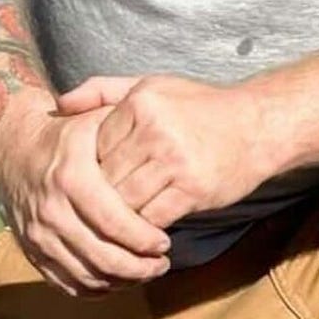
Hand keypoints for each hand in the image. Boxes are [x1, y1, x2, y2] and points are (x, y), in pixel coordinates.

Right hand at [0, 102, 172, 295]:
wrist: (13, 147)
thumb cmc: (68, 134)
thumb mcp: (96, 120)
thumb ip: (129, 137)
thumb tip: (164, 154)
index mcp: (71, 178)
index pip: (114, 223)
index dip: (143, 239)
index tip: (165, 243)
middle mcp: (51, 210)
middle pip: (102, 257)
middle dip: (139, 268)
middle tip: (162, 264)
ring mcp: (38, 234)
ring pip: (86, 276)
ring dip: (121, 281)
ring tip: (146, 272)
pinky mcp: (31, 250)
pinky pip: (66, 284)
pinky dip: (96, 289)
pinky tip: (118, 280)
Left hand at [55, 74, 275, 229]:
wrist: (259, 125)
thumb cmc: (201, 107)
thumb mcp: (152, 86)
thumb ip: (102, 91)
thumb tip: (59, 104)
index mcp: (141, 103)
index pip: (94, 145)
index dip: (88, 169)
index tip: (88, 182)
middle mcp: (155, 130)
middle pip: (106, 177)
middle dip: (98, 199)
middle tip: (90, 214)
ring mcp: (175, 161)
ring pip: (125, 202)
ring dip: (118, 219)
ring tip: (113, 227)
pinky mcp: (193, 189)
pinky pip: (153, 218)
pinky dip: (143, 230)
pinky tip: (143, 232)